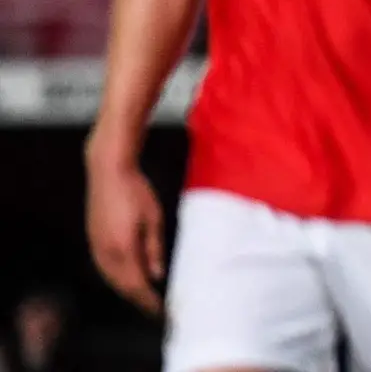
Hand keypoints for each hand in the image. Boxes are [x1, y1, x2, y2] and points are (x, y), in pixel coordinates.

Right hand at [86, 157, 166, 313]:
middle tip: (158, 311)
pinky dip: (119, 281)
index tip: (164, 312)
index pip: (137, 286)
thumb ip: (154, 249)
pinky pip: (105, 270)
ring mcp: (95, 248)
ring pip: (112, 281)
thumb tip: (156, 276)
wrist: (108, 172)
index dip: (150, 302)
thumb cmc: (136, 191)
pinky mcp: (93, 242)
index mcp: (123, 249)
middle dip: (140, 302)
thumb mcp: (153, 218)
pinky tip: (130, 281)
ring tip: (146, 300)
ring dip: (129, 293)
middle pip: (123, 288)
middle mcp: (105, 254)